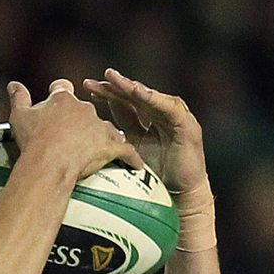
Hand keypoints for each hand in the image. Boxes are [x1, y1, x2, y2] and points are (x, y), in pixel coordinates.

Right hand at [6, 78, 144, 182]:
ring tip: (100, 147)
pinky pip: (125, 150)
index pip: (62, 88)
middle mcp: (84, 108)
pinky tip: (136, 164)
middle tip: (71, 135)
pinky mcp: (110, 145)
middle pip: (85, 109)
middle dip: (79, 120)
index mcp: (63, 100)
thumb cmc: (33, 139)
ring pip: (106, 127)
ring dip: (103, 135)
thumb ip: (18, 97)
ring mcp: (99, 126)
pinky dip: (131, 157)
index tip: (55, 101)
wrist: (48, 162)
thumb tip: (12, 83)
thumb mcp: (19, 116)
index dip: (58, 94)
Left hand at [82, 69, 207, 195]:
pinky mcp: (187, 124)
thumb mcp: (132, 149)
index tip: (87, 87)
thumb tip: (92, 126)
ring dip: (132, 87)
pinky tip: (138, 92)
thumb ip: (118, 134)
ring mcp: (175, 116)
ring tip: (114, 80)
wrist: (181, 193)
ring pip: (150, 97)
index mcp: (147, 117)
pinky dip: (154, 99)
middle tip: (93, 81)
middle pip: (135, 95)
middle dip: (114, 86)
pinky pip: (169, 108)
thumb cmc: (157, 173)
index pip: (125, 101)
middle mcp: (161, 112)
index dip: (107, 93)